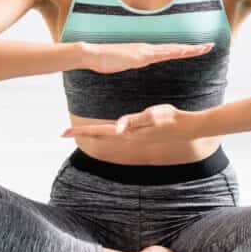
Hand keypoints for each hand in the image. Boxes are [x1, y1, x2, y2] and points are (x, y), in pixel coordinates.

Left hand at [61, 103, 200, 142]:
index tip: (64, 133)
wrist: (186, 128)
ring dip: (93, 133)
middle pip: (100, 135)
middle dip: (83, 133)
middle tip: (64, 132)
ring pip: (108, 135)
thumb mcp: (151, 116)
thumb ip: (134, 121)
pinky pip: (117, 133)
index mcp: (127, 132)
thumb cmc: (169, 119)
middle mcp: (127, 136)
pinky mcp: (139, 133)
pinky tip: (107, 129)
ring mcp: (133, 136)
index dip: (82, 131)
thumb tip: (116, 128)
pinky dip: (107, 131)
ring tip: (80, 131)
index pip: (99, 132)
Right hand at [81, 41, 214, 73]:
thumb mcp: (124, 63)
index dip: (185, 49)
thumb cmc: (105, 60)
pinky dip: (173, 52)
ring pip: (171, 49)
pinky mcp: (139, 55)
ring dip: (188, 49)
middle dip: (193, 48)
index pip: (170, 50)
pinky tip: (182, 51)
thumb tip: (139, 63)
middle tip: (210, 46)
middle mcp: (148, 48)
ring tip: (203, 48)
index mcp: (146, 52)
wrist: (91, 54)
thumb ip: (133, 62)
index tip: (199, 48)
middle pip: (175, 48)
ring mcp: (144, 51)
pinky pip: (160, 54)